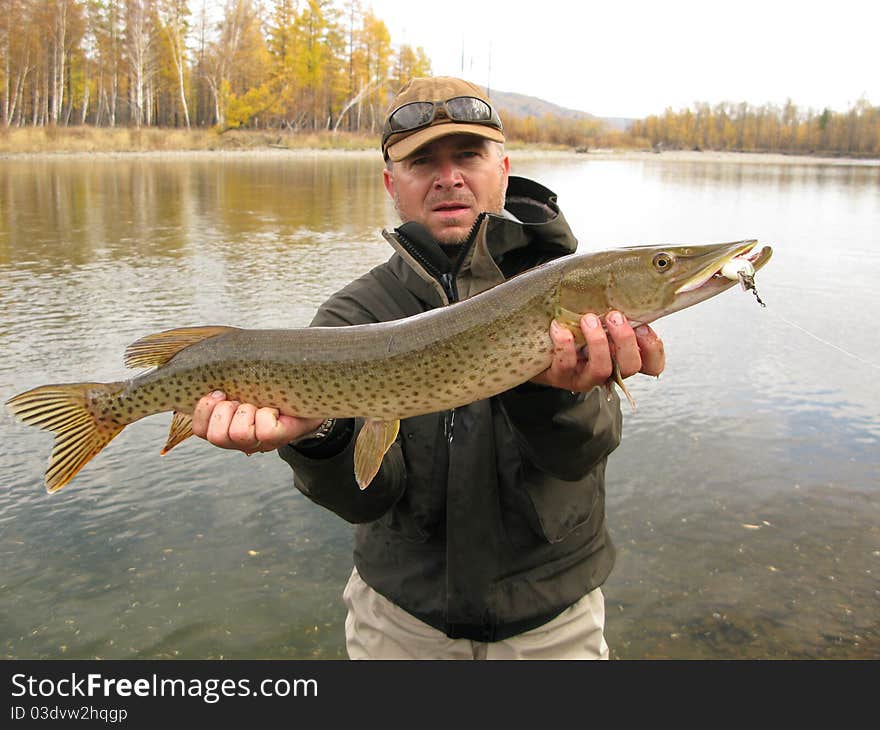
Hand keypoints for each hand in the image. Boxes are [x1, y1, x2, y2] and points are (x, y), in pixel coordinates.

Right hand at [191, 391, 324, 453]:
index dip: (204, 409)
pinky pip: (265, 430)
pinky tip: (274, 410)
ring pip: (238, 433)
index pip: (199, 429)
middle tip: (241, 400)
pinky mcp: (278, 439)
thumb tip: (209, 359)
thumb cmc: (268, 387)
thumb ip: (221, 379)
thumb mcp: (240, 382)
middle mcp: (239, 441)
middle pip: (216, 436)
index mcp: (225, 427)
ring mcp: (258, 443)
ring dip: (247, 412)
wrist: (306, 395)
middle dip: (225, 411)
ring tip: (258, 404)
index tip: (219, 392)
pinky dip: (268, 414)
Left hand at [530, 311, 664, 391]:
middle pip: (630, 366)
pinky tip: (559, 327)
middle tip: (614, 316)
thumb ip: (616, 310)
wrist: (539, 344)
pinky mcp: (561, 377)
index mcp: (623, 357)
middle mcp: (609, 371)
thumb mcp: (600, 318)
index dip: (653, 348)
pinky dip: (564, 344)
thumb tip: (629, 285)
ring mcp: (585, 377)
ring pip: (601, 369)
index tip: (643, 326)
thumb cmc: (575, 326)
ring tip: (588, 319)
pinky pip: (566, 365)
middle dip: (625, 339)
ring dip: (598, 342)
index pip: (653, 364)